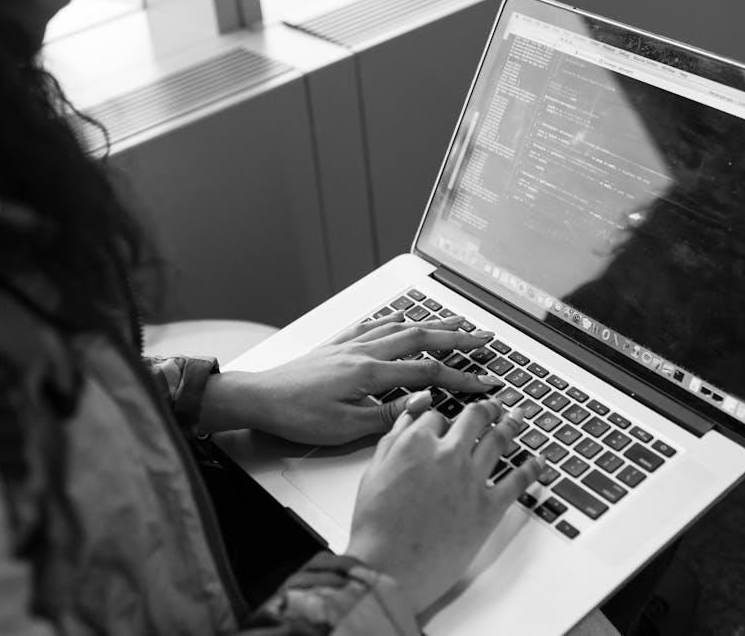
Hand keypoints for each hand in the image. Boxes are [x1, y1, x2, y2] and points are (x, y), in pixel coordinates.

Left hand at [198, 314, 505, 444]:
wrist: (259, 398)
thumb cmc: (296, 415)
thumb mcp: (346, 428)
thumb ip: (389, 415)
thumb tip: (425, 404)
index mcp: (370, 373)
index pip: (428, 374)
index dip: (461, 379)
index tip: (485, 383)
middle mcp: (364, 352)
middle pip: (422, 337)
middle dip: (458, 336)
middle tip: (485, 336)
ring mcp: (351, 345)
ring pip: (401, 326)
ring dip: (432, 322)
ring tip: (456, 320)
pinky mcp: (337, 345)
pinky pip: (374, 325)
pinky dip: (394, 319)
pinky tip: (401, 317)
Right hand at [345, 401, 542, 613]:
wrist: (389, 567)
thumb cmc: (376, 526)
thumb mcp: (374, 471)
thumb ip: (395, 438)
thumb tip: (412, 414)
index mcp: (416, 443)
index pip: (437, 416)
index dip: (443, 419)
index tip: (447, 424)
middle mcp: (448, 454)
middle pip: (475, 418)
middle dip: (486, 409)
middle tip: (494, 406)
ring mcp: (471, 479)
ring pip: (499, 440)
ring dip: (511, 425)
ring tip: (518, 418)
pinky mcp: (489, 508)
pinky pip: (518, 481)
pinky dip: (532, 468)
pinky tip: (538, 461)